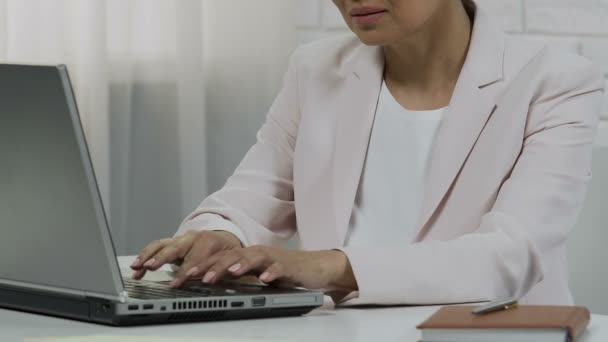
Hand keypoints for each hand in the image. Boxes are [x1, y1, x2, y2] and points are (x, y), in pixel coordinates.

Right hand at [130, 230, 241, 279]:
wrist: (224, 238)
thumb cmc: (226, 251)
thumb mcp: (228, 260)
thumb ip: (217, 269)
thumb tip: (210, 279)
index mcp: (208, 241)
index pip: (195, 258)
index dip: (185, 271)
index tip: (176, 283)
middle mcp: (192, 238)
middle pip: (174, 248)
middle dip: (162, 258)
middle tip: (151, 267)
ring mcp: (180, 239)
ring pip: (161, 245)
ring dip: (148, 256)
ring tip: (137, 267)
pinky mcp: (172, 242)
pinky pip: (156, 247)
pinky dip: (145, 255)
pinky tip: (137, 266)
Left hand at [173, 245, 357, 291]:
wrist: (314, 267)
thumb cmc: (282, 271)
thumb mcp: (253, 274)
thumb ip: (234, 276)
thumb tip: (206, 281)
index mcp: (244, 256)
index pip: (217, 260)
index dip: (197, 267)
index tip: (179, 278)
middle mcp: (255, 254)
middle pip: (229, 256)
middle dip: (209, 266)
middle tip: (191, 277)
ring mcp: (272, 258)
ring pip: (251, 258)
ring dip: (237, 265)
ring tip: (223, 274)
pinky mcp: (289, 266)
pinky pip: (279, 268)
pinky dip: (271, 272)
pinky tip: (264, 279)